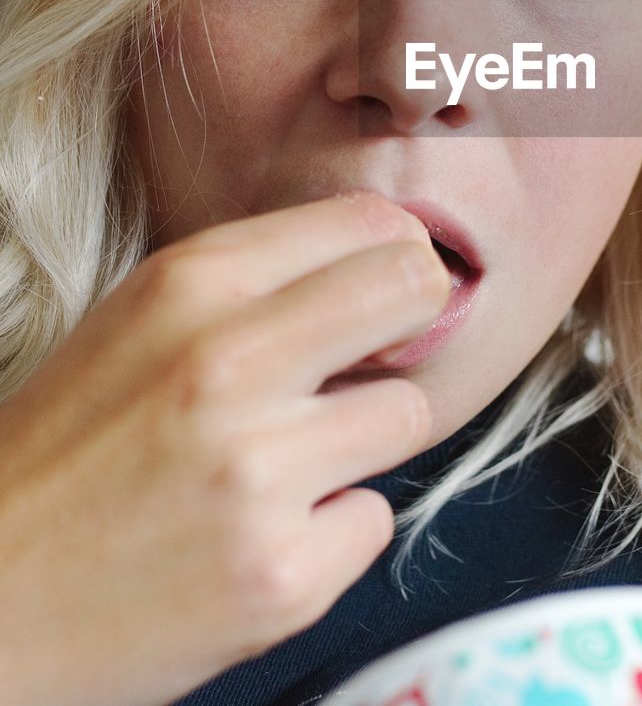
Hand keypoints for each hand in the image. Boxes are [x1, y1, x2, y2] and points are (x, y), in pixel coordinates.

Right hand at [0, 191, 450, 705]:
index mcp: (191, 285)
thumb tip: (387, 261)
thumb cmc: (73, 449)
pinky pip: (375, 519)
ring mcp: (258, 473)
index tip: (384, 286)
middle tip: (374, 355)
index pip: (370, 221)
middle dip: (412, 318)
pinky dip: (331, 531)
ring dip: (361, 439)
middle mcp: (228, 363)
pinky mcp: (281, 576)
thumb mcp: (144, 319)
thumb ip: (258, 282)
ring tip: (287, 463)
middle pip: (413, 290)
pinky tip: (264, 534)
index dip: (394, 253)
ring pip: (409, 412)